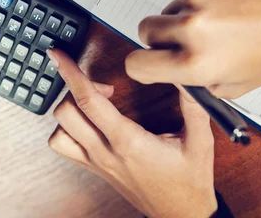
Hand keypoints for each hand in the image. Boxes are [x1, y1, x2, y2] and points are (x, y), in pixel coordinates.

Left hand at [47, 49, 216, 217]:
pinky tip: (86, 121)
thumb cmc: (189, 181)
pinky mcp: (95, 169)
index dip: (72, 75)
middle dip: (73, 87)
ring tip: (93, 102)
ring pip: (60, 131)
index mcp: (129, 142)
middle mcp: (106, 153)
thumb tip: (185, 76)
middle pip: (67, 113)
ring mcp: (97, 163)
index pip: (90, 102)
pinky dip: (66, 130)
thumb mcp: (199, 141)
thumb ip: (193, 105)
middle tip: (101, 82)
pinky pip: (65, 148)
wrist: (182, 215)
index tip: (60, 57)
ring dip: (69, 109)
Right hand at [125, 0, 260, 98]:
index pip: (137, 64)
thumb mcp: (235, 86)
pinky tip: (226, 4)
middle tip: (183, 39)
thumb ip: (196, 83)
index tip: (150, 60)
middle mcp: (190, 30)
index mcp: (195, 64)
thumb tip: (172, 71)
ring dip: (184, 16)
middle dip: (159, 37)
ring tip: (219, 21)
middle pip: (145, 29)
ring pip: (169, 9)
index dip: (141, 64)